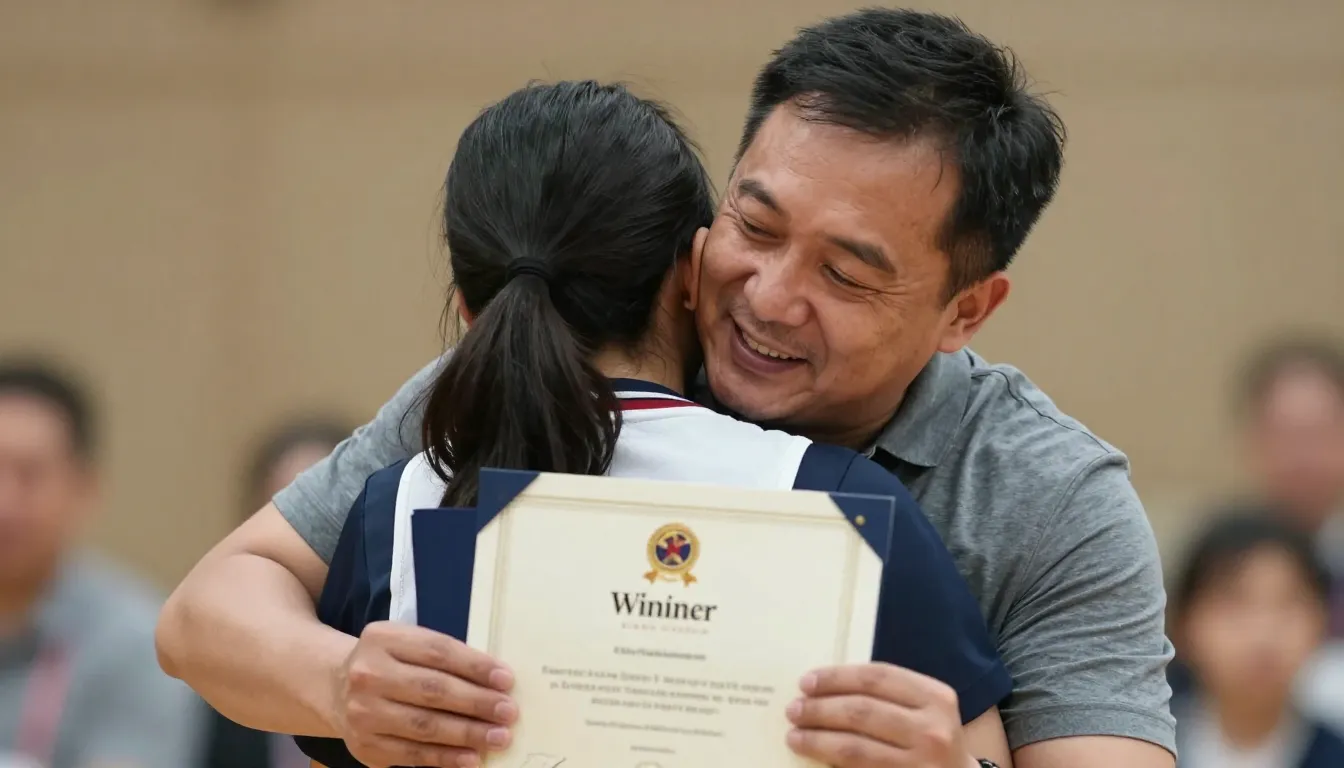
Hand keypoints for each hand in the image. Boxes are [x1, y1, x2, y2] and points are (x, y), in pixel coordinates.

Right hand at [332, 621, 517, 767]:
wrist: (336, 687)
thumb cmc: (389, 663)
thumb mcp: (407, 644)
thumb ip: (444, 657)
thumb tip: (495, 681)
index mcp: (383, 639)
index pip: (438, 652)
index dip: (475, 666)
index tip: (506, 680)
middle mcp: (368, 674)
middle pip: (433, 690)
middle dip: (477, 702)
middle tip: (508, 712)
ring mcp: (363, 712)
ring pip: (425, 725)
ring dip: (467, 733)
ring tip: (498, 737)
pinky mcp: (365, 746)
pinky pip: (413, 754)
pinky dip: (445, 757)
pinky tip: (470, 757)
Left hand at [785, 662, 973, 767]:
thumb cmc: (931, 735)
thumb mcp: (924, 706)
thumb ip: (887, 693)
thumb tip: (824, 686)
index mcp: (935, 697)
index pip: (876, 677)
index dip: (837, 677)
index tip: (807, 681)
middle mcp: (931, 730)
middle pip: (861, 711)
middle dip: (820, 709)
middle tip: (794, 709)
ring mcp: (919, 763)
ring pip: (854, 747)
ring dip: (817, 739)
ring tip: (795, 735)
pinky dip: (831, 761)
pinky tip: (815, 755)